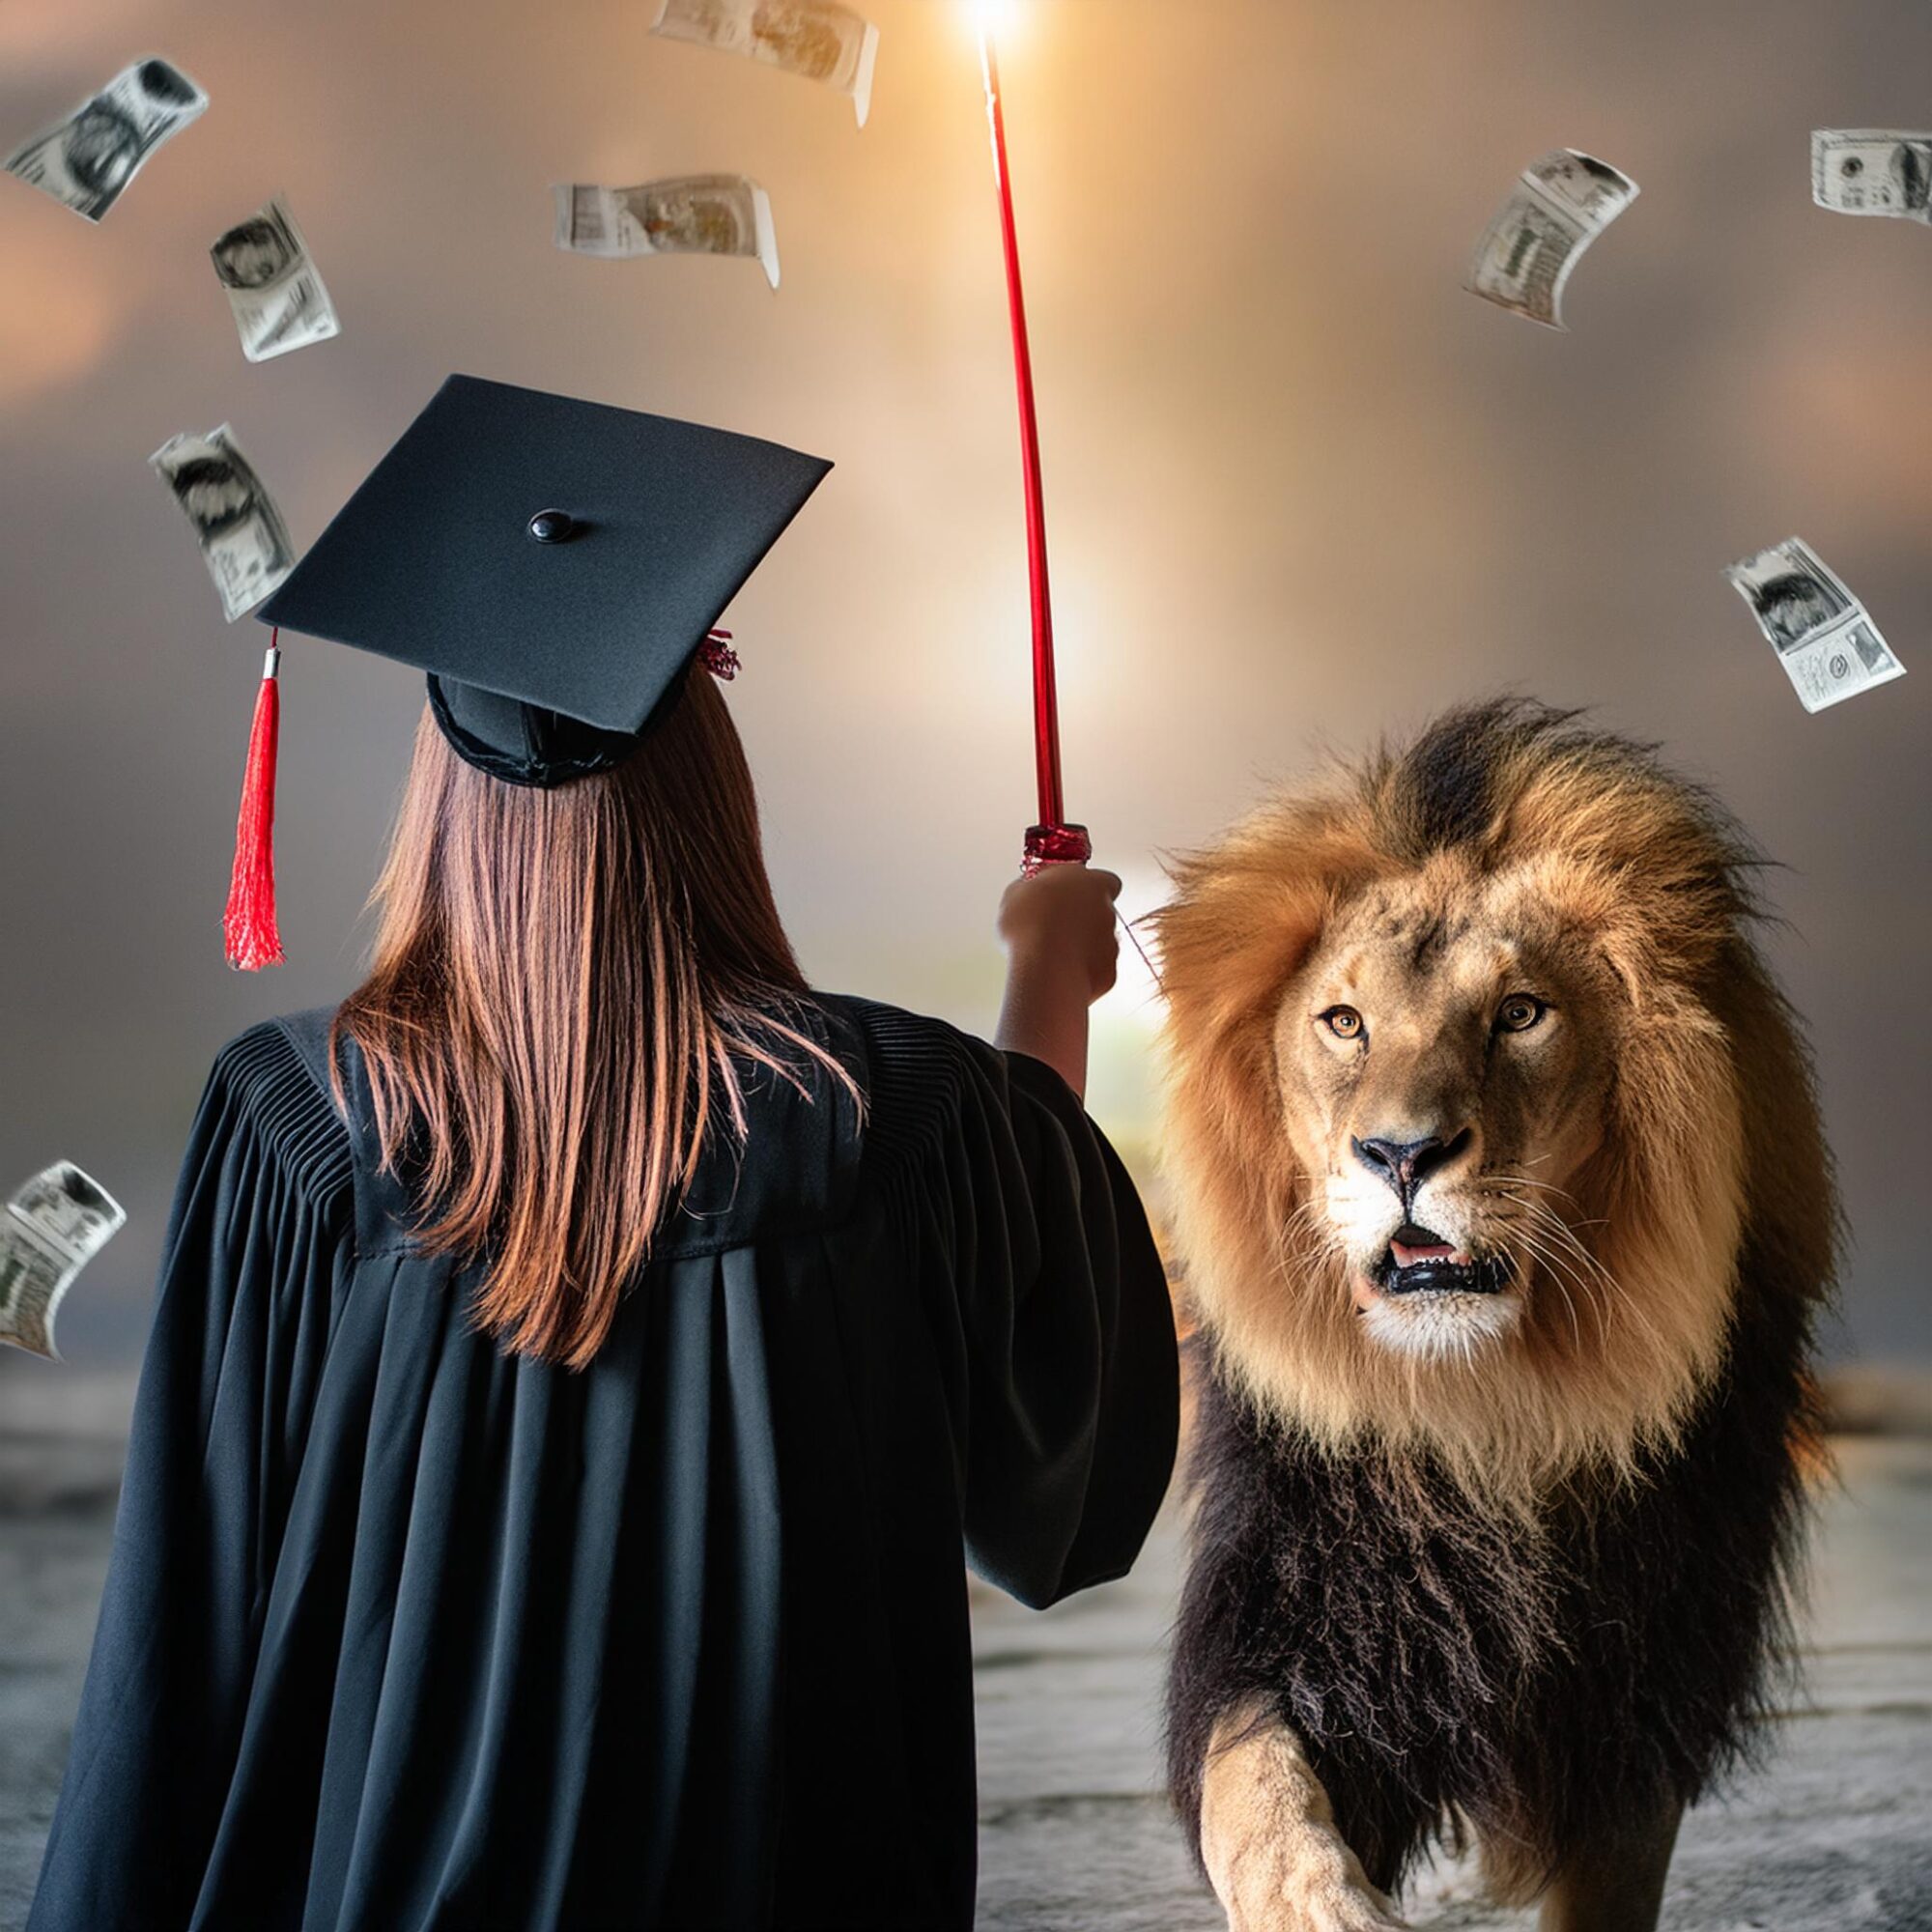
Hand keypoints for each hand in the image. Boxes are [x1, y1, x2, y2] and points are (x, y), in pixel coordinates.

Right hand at [996, 863, 1122, 1006]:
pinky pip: (1096, 967)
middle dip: (1081, 917)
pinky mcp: (1108, 970)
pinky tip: (1059, 968)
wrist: (1044, 969)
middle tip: (1054, 924)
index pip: (1102, 879)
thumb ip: (1032, 887)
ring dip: (1081, 943)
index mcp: (1090, 882)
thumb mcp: (1016, 893)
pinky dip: (1082, 968)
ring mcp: (1111, 941)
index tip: (1065, 893)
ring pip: (1100, 940)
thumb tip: (1027, 891)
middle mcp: (1106, 909)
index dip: (1085, 888)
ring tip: (1052, 950)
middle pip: (1100, 910)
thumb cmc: (1032, 927)